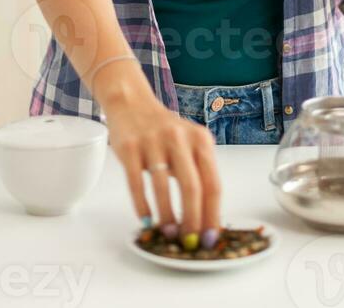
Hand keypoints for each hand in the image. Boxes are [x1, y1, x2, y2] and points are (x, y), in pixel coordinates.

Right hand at [105, 95, 221, 248]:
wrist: (132, 103)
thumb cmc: (164, 130)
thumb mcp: (189, 143)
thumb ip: (198, 171)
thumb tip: (204, 219)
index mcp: (200, 139)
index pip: (213, 183)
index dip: (212, 214)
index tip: (209, 237)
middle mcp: (179, 137)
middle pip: (192, 187)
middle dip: (192, 220)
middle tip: (188, 241)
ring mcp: (153, 141)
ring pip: (163, 187)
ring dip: (166, 216)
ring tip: (167, 233)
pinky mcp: (129, 146)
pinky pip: (137, 182)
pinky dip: (142, 205)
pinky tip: (146, 218)